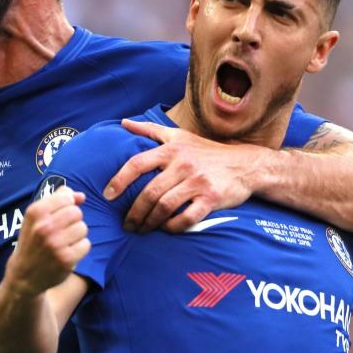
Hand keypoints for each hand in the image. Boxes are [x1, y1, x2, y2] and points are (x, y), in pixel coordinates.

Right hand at [5, 187, 89, 296]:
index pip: (66, 198)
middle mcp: (44, 227)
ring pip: (83, 228)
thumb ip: (58, 199)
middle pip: (76, 213)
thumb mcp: (36, 217)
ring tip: (64, 242)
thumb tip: (81, 196)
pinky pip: (86, 244)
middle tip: (62, 231)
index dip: (67, 206)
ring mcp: (55, 244)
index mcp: (35, 212)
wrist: (24, 276)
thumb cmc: (33, 241)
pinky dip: (80, 249)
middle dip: (73, 220)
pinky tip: (68, 252)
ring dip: (77, 235)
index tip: (59, 216)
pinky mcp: (66, 259)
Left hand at [104, 119, 262, 233]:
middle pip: (150, 192)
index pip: (137, 164)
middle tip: (127, 224)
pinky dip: (173, 226)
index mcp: (171, 150)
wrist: (245, 164)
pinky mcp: (212, 198)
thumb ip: (149, 130)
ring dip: (150, 222)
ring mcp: (198, 182)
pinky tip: (166, 228)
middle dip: (134, 212)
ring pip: (165, 207)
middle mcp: (183, 164)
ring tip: (142, 230)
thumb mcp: (179, 135)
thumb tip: (123, 123)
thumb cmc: (206, 152)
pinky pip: (187, 218)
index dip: (119, 180)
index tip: (108, 195)